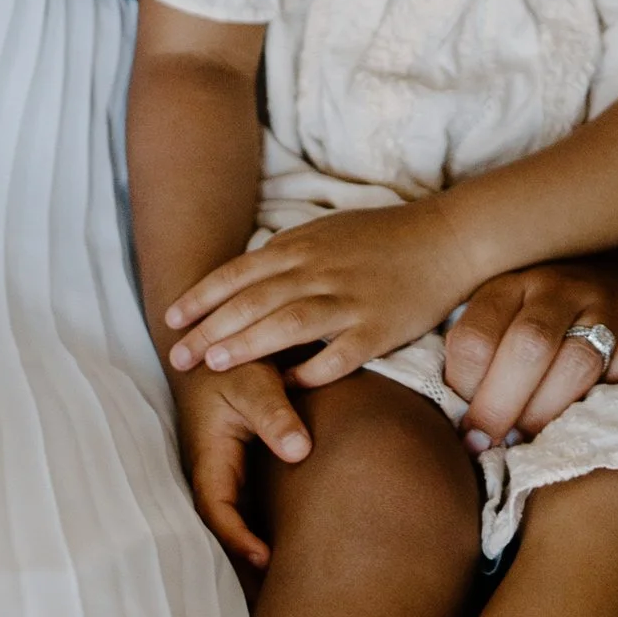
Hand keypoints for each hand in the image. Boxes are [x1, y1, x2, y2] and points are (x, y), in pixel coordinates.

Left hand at [164, 198, 466, 388]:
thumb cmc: (384, 237)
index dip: (201, 298)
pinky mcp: (379, 328)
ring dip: (248, 343)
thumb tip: (246, 275)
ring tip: (216, 364)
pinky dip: (310, 371)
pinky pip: (339, 356)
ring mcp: (350, 300)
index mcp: (304, 246)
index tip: (170, 320)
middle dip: (209, 329)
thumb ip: (287, 254)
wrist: (447, 238)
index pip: (239, 273)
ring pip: (288, 323)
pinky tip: (288, 385)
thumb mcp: (328, 231)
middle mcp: (321, 271)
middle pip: (254, 301)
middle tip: (176, 356)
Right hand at [167, 357, 306, 567]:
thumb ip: (275, 415)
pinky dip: (261, 525)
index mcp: (210, 455)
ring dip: (252, 545)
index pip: (217, 510)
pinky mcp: (241, 463)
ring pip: (236, 517)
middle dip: (243, 558)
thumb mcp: (254, 381)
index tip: (265, 560)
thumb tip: (299, 451)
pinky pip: (248, 503)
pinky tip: (290, 542)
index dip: (237, 539)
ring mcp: (226, 468)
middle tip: (280, 592)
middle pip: (223, 526)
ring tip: (288, 581)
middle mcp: (214, 468)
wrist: (224, 339)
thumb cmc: (235, 360)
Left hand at [440, 249, 617, 449]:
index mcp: (512, 283)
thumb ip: (481, 355)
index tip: (464, 428)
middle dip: (502, 409)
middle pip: (527, 348)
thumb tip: (454, 426)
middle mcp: (560, 286)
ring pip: (578, 362)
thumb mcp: (507, 313)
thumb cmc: (551, 313)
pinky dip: (612, 396)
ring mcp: (611, 302)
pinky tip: (593, 411)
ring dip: (548, 413)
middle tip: (490, 446)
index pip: (475, 337)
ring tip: (533, 439)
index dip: (463, 391)